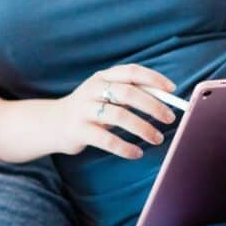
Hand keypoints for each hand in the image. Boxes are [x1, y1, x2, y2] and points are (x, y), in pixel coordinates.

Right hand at [51, 64, 177, 159]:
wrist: (53, 124)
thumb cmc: (92, 109)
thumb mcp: (108, 96)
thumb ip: (132, 93)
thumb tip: (168, 100)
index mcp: (104, 77)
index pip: (132, 71)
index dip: (154, 79)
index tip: (172, 90)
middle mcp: (92, 89)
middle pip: (128, 93)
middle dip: (153, 106)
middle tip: (170, 118)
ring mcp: (83, 109)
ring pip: (119, 115)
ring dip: (143, 128)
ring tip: (157, 139)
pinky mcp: (78, 130)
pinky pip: (106, 139)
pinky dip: (125, 147)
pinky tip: (137, 153)